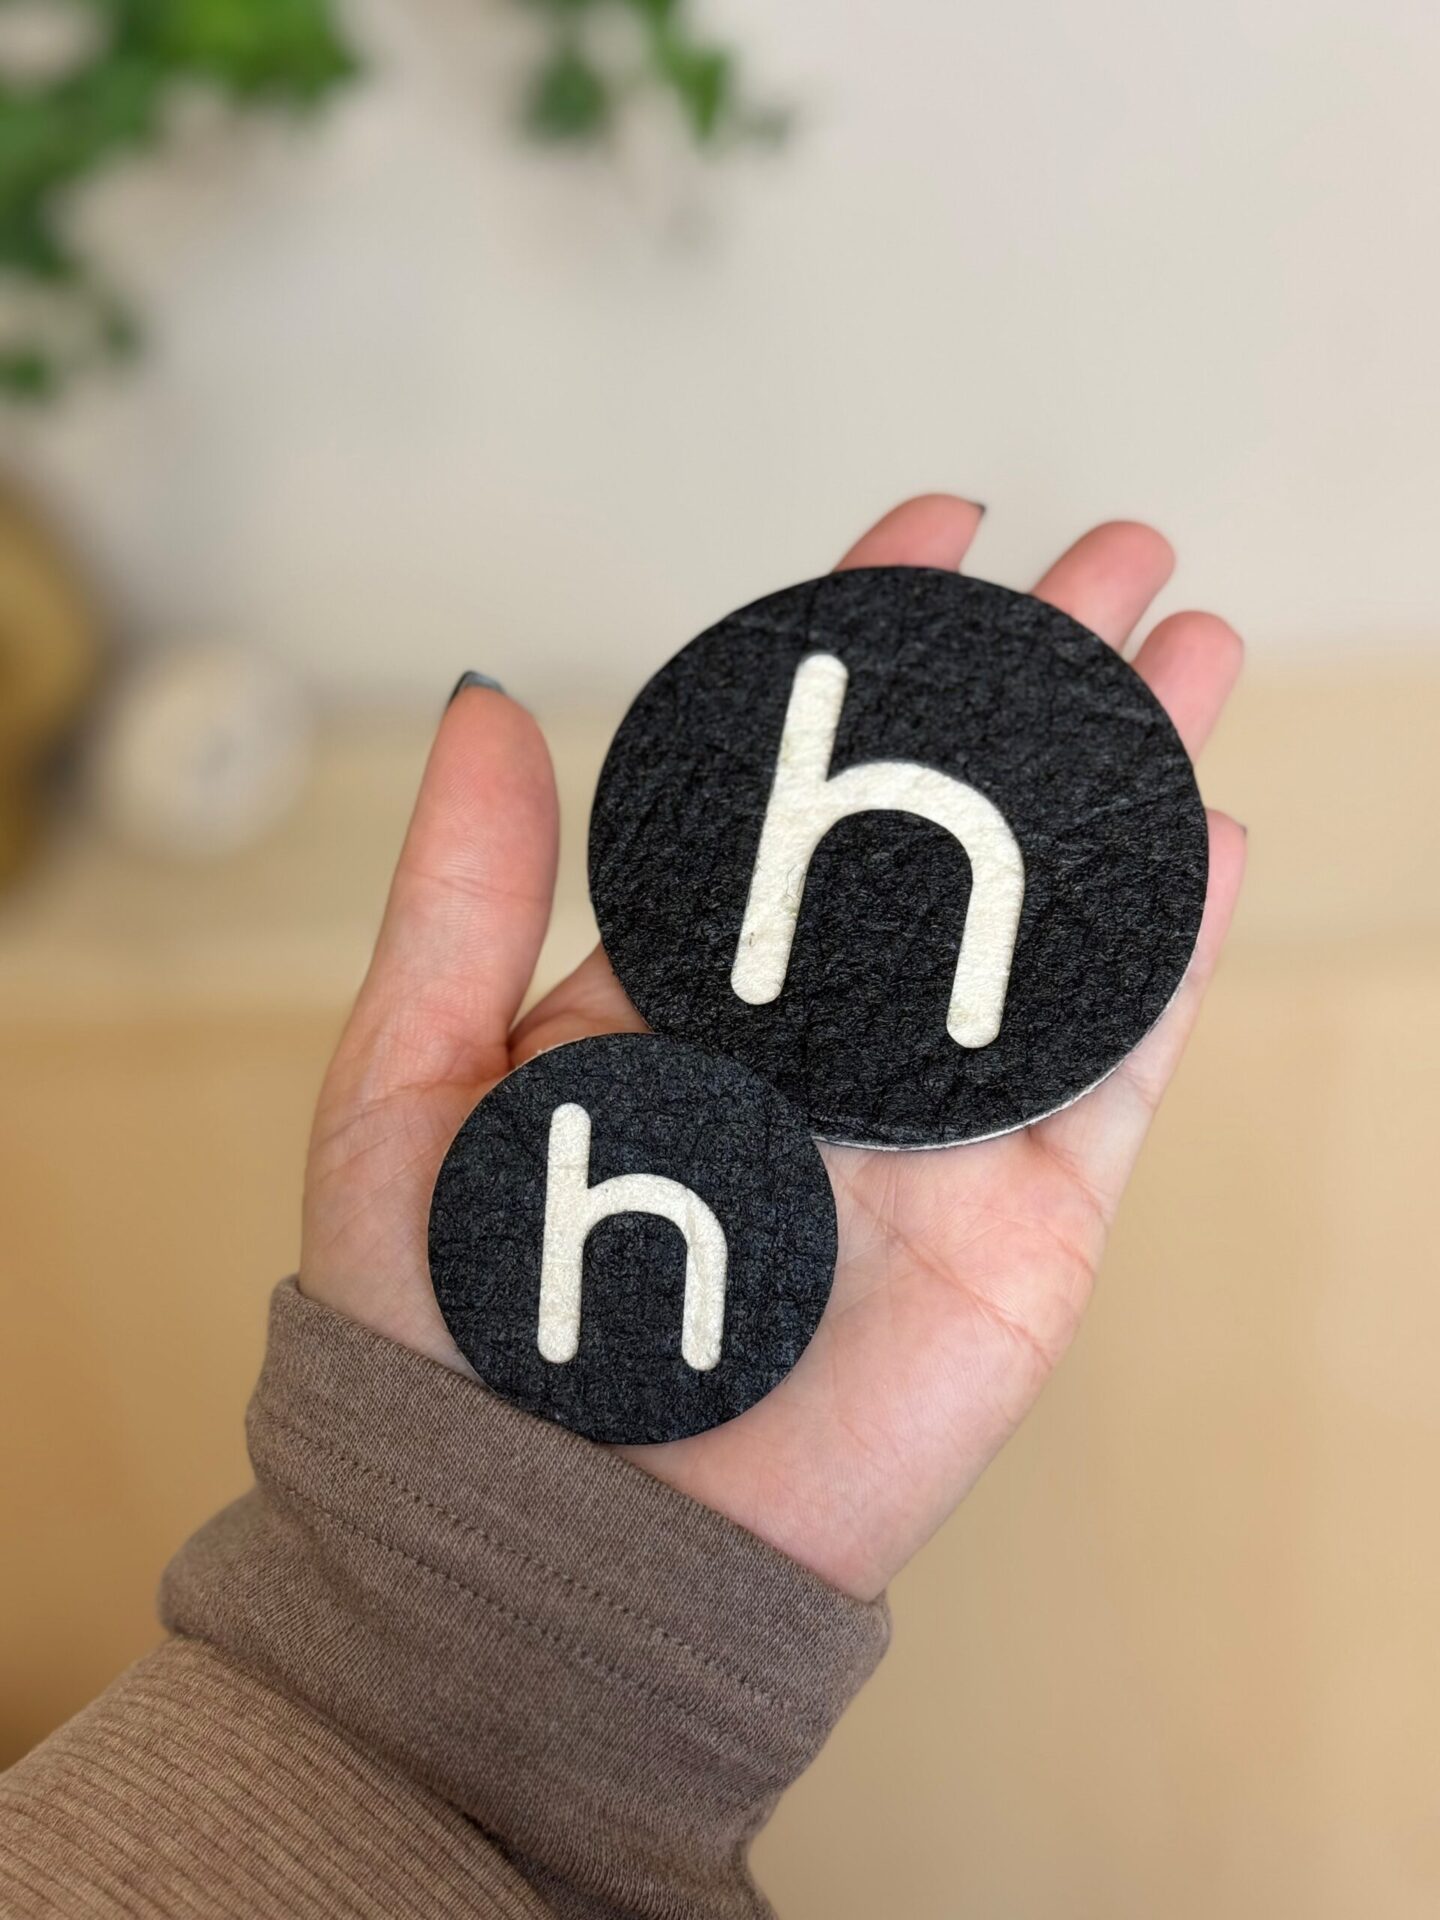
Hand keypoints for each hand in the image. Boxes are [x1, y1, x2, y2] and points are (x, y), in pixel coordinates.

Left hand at [300, 496, 1244, 1600]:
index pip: (796, 774)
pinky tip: (1205, 830)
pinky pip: (1107, 1063)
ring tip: (1194, 648)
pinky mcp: (1019, 1223)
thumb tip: (483, 698)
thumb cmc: (449, 1332)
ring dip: (1126, 778)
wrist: (550, 1560)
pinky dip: (1162, 950)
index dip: (866, 640)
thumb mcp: (414, 1081)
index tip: (934, 522)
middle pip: (951, 823)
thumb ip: (467, 896)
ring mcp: (928, 1122)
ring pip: (1049, 916)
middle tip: (1119, 554)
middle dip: (1036, 680)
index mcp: (684, 980)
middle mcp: (818, 1030)